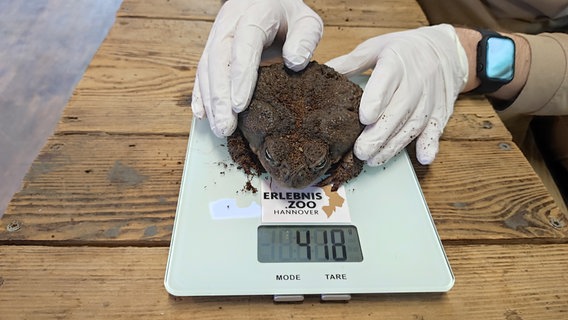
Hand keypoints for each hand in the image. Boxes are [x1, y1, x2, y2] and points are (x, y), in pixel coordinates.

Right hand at [192, 0, 322, 136]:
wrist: (268, 2)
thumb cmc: (289, 16)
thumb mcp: (307, 22)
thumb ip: (305, 40)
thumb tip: (294, 62)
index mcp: (255, 14)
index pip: (244, 44)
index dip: (239, 75)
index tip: (239, 105)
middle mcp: (230, 23)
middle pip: (218, 60)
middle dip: (220, 96)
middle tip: (225, 127)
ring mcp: (217, 35)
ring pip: (206, 68)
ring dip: (211, 101)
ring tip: (219, 130)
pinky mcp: (212, 47)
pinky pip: (201, 71)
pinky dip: (201, 94)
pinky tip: (203, 116)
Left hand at [326, 24, 467, 165]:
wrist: (446, 51)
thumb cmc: (404, 50)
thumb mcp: (376, 48)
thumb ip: (350, 62)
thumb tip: (323, 72)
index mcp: (395, 63)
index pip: (386, 82)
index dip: (376, 101)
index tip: (364, 117)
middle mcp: (415, 83)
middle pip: (397, 112)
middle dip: (379, 135)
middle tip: (360, 151)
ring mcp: (429, 100)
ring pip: (412, 126)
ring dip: (394, 146)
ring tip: (374, 160)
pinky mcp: (440, 113)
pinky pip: (436, 130)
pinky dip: (430, 145)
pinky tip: (423, 158)